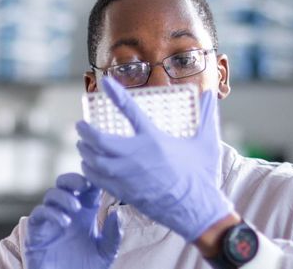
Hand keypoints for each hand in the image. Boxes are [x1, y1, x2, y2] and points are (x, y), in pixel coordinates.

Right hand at [25, 173, 121, 268]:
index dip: (92, 181)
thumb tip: (116, 213)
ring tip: (76, 209)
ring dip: (64, 197)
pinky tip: (65, 222)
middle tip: (83, 186)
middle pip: (64, 183)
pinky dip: (52, 213)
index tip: (100, 183)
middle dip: (73, 179)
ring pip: (51, 194)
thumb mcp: (105, 254)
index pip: (86, 188)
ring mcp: (50, 219)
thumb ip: (112, 235)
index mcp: (85, 213)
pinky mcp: (36, 230)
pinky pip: (40, 213)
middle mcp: (66, 212)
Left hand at [76, 77, 232, 241]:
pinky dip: (90, 170)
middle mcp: (137, 156)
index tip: (105, 82)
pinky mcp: (125, 192)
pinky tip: (89, 166)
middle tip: (80, 125)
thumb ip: (208, 116)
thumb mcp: (207, 143)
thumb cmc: (202, 176)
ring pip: (95, 161)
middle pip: (100, 140)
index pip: (130, 110)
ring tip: (81, 145)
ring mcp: (128, 176)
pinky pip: (98, 180)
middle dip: (86, 131)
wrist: (196, 210)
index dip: (116, 94)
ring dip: (85, 151)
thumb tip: (212, 93)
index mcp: (154, 140)